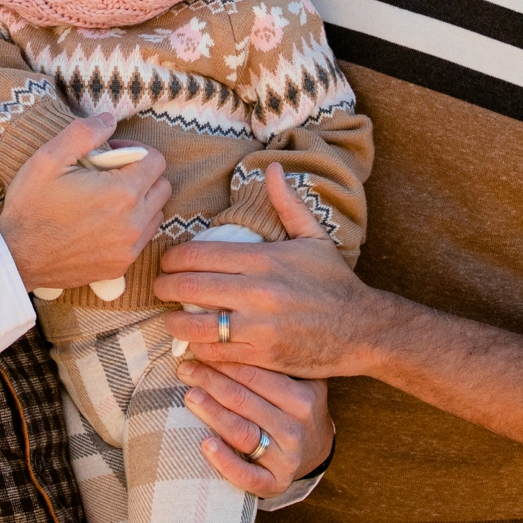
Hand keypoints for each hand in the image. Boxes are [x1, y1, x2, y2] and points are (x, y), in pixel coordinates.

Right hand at [0, 113, 169, 292]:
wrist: (16, 257)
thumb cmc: (30, 206)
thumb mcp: (49, 158)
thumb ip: (84, 132)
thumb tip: (110, 120)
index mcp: (122, 193)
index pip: (156, 161)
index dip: (135, 151)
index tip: (110, 156)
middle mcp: (133, 222)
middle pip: (162, 187)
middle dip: (142, 175)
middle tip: (110, 175)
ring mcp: (129, 247)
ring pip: (156, 213)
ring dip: (140, 201)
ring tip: (107, 199)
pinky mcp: (120, 265)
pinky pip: (143, 238)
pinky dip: (132, 226)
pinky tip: (103, 222)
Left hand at [158, 167, 390, 378]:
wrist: (363, 329)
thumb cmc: (334, 282)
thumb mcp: (313, 237)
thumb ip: (287, 203)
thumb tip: (272, 167)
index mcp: (264, 258)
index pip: (199, 254)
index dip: (173, 259)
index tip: (168, 262)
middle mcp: (258, 291)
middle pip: (190, 287)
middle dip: (165, 287)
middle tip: (159, 287)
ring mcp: (259, 326)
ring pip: (196, 324)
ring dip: (175, 322)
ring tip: (171, 318)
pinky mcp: (262, 355)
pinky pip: (216, 352)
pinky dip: (199, 348)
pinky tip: (195, 342)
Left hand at [174, 358, 332, 498]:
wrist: (316, 449)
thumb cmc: (296, 405)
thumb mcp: (297, 380)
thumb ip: (273, 360)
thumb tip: (227, 329)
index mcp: (304, 397)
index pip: (257, 375)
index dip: (224, 360)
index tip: (199, 348)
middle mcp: (298, 427)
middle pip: (244, 400)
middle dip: (211, 381)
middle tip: (186, 368)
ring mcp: (288, 457)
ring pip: (242, 432)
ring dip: (211, 413)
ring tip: (189, 395)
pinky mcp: (276, 482)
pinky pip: (247, 475)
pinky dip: (225, 461)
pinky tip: (205, 444)